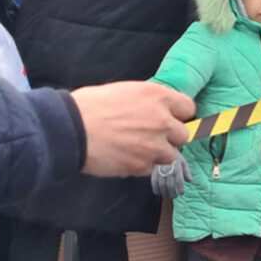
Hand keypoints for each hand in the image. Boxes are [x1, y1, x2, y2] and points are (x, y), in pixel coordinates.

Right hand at [71, 81, 195, 176]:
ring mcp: (155, 145)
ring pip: (173, 156)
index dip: (179, 115)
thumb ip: (147, 101)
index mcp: (158, 96)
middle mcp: (163, 120)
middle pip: (184, 135)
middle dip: (171, 137)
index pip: (188, 107)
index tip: (172, 119)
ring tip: (140, 151)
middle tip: (154, 137)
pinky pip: (153, 169)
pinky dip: (145, 166)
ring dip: (160, 155)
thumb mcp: (125, 91)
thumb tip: (154, 109)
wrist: (72, 129)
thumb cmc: (92, 105)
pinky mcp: (142, 166)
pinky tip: (128, 159)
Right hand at [151, 153, 191, 198]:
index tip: (181, 193)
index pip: (179, 179)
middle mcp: (169, 168)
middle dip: (172, 192)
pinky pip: (153, 181)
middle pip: (170, 184)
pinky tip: (158, 193)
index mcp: (177, 165)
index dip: (180, 188)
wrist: (162, 146)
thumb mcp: (183, 161)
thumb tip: (190, 181)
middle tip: (174, 196)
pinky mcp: (153, 169)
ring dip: (164, 192)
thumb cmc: (174, 155)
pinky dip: (155, 188)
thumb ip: (187, 171)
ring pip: (162, 184)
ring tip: (167, 196)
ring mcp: (160, 169)